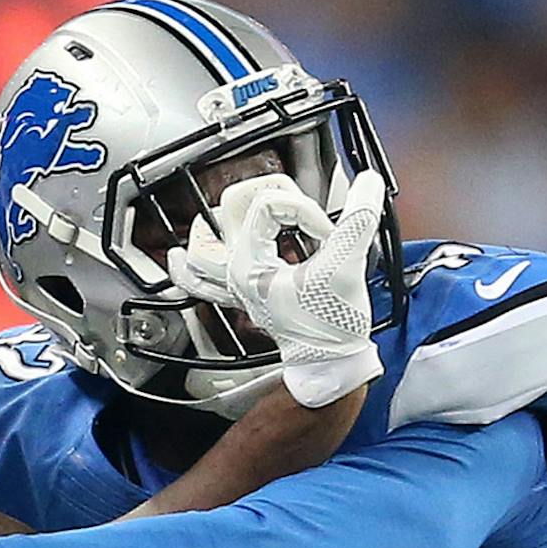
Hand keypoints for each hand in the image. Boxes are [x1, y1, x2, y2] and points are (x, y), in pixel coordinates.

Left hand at [166, 171, 386, 407]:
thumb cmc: (331, 325)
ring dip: (208, 227)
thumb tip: (368, 184)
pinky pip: (199, 281)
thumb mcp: (347, 267)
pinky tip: (178, 257)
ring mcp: (235, 284)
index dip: (305, 209)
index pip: (271, 205)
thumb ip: (359, 221)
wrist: (327, 363)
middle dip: (263, 194)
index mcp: (252, 262)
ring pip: (199, 248)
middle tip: (292, 203)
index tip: (327, 232)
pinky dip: (187, 268)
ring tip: (232, 212)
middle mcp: (235, 270)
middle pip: (227, 208)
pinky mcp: (244, 294)